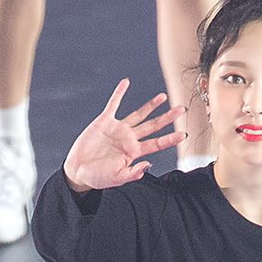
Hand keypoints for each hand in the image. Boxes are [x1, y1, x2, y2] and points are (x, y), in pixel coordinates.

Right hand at [63, 78, 186, 191]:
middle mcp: (129, 139)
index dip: (170, 139)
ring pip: (138, 114)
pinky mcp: (104, 121)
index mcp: (134, 152)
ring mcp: (118, 129)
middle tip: (182, 109)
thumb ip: (132, 173)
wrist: (79, 170)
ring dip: (150, 105)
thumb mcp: (116, 178)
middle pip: (153, 126)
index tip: (183, 135)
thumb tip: (148, 166)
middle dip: (167, 118)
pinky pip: (113, 105)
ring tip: (163, 97)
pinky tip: (126, 83)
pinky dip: (119, 93)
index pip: (156, 144)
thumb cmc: (98, 177)